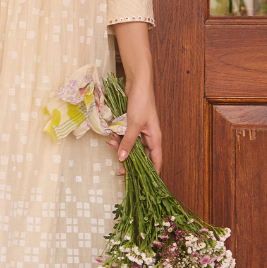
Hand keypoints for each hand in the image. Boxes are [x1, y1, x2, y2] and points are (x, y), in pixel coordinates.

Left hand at [108, 20, 162, 173]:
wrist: (137, 81)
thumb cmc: (142, 102)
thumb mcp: (134, 124)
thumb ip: (128, 142)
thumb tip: (122, 159)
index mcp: (155, 138)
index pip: (157, 161)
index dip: (153, 174)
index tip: (147, 186)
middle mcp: (149, 136)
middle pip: (141, 156)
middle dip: (129, 162)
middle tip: (119, 171)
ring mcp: (139, 130)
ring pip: (130, 145)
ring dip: (120, 147)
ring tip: (110, 144)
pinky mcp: (130, 124)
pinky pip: (123, 136)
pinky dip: (117, 137)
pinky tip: (110, 135)